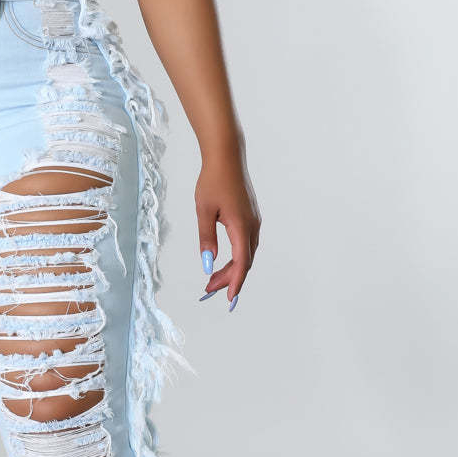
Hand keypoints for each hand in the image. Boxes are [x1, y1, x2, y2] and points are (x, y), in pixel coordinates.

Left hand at [195, 148, 260, 309]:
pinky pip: (246, 243)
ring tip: (213, 279)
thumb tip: (207, 264)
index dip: (235, 283)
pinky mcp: (251, 216)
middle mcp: (252, 226)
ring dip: (231, 268)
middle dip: (228, 278)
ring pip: (246, 253)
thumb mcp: (203, 211)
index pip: (241, 263)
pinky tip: (224, 260)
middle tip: (208, 290)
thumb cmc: (212, 181)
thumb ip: (206, 239)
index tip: (228, 299)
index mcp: (241, 226)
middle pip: (244, 261)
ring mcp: (254, 221)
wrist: (226, 156)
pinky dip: (236, 256)